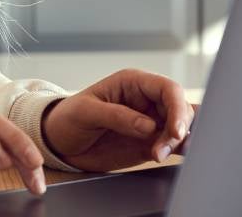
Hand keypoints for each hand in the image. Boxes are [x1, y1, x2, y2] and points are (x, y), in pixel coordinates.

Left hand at [41, 69, 197, 171]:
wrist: (60, 142)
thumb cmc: (68, 118)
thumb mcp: (86, 112)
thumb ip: (116, 116)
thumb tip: (149, 125)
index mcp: (133, 83)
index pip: (167, 88)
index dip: (177, 107)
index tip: (175, 131)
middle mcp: (146, 100)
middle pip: (180, 108)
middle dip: (178, 129)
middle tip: (160, 150)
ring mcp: (151, 121)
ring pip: (181, 127)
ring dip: (180, 142)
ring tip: (160, 155)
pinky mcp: (150, 142)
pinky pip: (173, 144)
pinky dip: (179, 151)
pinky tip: (176, 158)